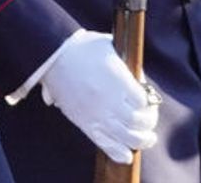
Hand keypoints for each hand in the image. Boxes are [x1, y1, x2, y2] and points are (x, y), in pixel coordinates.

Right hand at [37, 30, 157, 164]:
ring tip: (146, 138)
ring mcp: (98, 114)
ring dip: (141, 140)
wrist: (50, 56)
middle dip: (148, 122)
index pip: (145, 101)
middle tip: (147, 118)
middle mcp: (111, 101)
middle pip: (140, 122)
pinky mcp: (85, 123)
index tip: (146, 97)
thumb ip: (126, 63)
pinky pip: (108, 146)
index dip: (149, 101)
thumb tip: (138, 79)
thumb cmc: (80, 47)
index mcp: (119, 82)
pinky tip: (127, 153)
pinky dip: (120, 153)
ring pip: (129, 138)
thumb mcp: (109, 46)